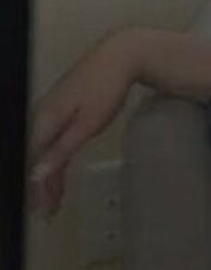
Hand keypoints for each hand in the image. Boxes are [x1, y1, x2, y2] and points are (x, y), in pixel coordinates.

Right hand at [28, 30, 140, 217]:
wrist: (119, 56)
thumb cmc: (105, 89)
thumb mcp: (86, 125)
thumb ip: (61, 150)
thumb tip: (36, 174)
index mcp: (44, 120)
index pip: (32, 161)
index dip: (34, 187)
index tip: (39, 209)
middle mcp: (42, 117)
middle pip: (36, 158)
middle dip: (40, 187)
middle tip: (47, 213)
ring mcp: (52, 113)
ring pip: (46, 152)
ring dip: (49, 177)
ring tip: (54, 203)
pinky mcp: (64, 111)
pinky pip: (55, 142)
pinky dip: (57, 161)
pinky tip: (60, 178)